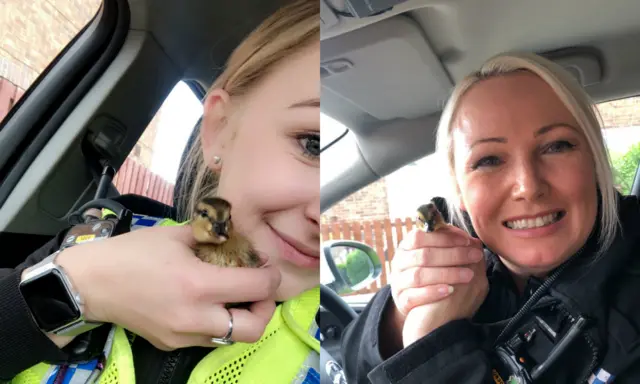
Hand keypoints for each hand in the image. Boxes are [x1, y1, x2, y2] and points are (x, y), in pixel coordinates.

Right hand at [57, 225, 280, 350]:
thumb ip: (210, 236)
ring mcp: (183, 335)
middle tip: (258, 291)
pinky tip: (208, 304)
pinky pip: (208, 339)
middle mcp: (195, 316)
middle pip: (254, 329)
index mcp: (198, 284)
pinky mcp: (171, 344)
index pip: (256, 288)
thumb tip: (236, 236)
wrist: (89, 284)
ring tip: (235, 297)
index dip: (271, 277)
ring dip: (243, 319)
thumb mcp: (175, 235)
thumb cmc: (131, 253)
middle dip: (265, 308)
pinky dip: (218, 324)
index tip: (267, 267)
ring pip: (232, 338)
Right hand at [398, 227, 487, 346]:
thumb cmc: (428, 274)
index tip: (467, 241)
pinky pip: (413, 296)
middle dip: (453, 254)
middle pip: (423, 255)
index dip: (444, 238)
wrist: (412, 302)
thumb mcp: (434, 256)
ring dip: (446, 274)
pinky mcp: (401, 300)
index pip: (421, 236)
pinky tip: (450, 291)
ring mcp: (399, 282)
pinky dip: (432, 292)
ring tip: (469, 275)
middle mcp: (400, 262)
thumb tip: (473, 241)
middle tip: (476, 256)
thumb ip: (448, 246)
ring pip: (419, 275)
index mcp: (407, 246)